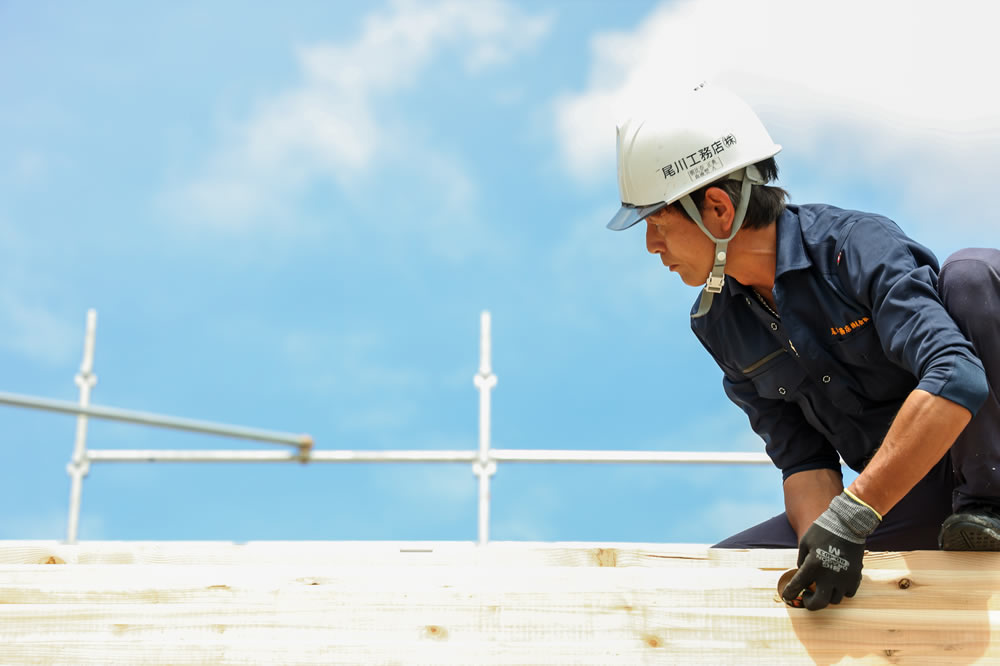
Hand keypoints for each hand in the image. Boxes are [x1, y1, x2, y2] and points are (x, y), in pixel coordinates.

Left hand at [781, 490, 880, 610]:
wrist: (847, 525)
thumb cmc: (823, 531)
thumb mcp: (805, 543)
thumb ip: (802, 561)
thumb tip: (803, 575)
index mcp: (813, 566)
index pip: (798, 586)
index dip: (789, 594)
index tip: (786, 597)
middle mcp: (829, 576)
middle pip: (820, 603)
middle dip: (810, 604)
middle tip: (807, 596)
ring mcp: (844, 578)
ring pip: (835, 599)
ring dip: (826, 595)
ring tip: (822, 585)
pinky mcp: (855, 577)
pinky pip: (848, 593)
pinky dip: (841, 591)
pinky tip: (836, 582)